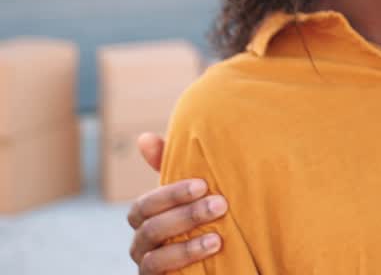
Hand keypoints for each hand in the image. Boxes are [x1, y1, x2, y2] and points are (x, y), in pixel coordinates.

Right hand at [127, 133, 225, 273]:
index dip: (171, 194)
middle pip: (149, 228)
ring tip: (218, 237)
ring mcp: (148, 265)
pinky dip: (184, 263)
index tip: (203, 184)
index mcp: (146, 219)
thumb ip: (170, 167)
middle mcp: (141, 244)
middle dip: (185, 215)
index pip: (145, 205)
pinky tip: (210, 253)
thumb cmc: (200, 217)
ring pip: (154, 256)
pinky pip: (160, 273)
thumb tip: (144, 138)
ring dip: (186, 245)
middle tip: (220, 204)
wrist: (219, 260)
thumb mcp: (191, 193)